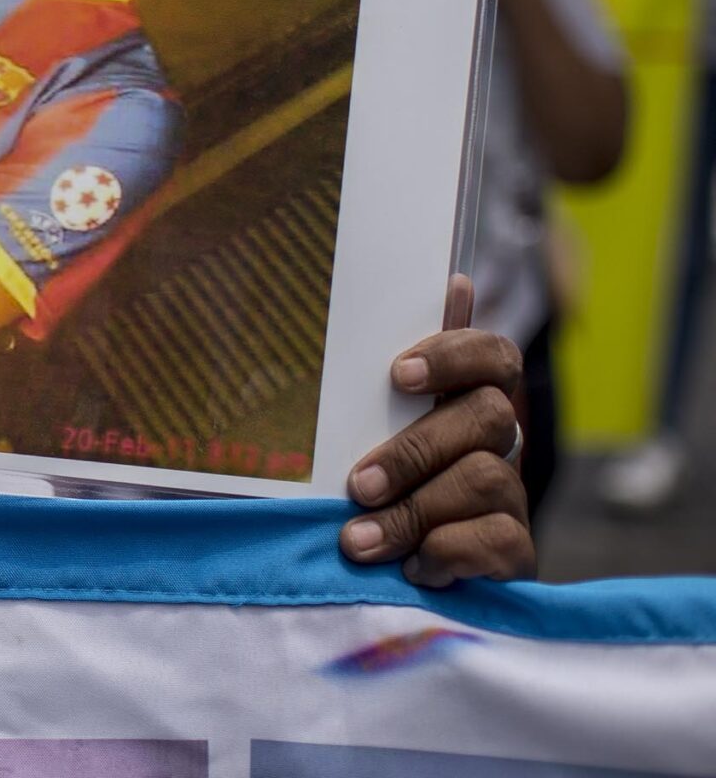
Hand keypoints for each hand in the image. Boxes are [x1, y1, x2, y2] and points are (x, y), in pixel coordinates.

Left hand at [339, 275, 532, 585]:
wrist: (385, 581)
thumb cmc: (361, 489)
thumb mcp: (354, 434)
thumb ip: (377, 381)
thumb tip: (432, 289)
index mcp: (460, 403)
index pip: (492, 354)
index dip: (454, 355)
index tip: (398, 375)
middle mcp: (496, 444)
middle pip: (489, 415)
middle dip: (415, 450)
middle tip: (358, 485)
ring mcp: (511, 497)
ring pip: (487, 478)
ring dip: (414, 512)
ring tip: (359, 541)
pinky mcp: (516, 553)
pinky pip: (497, 539)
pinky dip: (446, 553)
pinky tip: (411, 569)